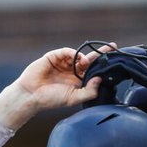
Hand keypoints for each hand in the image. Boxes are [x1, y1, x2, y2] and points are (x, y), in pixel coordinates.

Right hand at [0, 43, 114, 128]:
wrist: (31, 95)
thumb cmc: (51, 99)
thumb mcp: (74, 98)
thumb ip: (89, 91)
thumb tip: (101, 79)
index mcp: (77, 81)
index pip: (93, 71)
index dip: (103, 65)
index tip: (115, 59)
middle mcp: (72, 71)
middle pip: (90, 60)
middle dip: (101, 53)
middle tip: (112, 47)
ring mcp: (63, 63)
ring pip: (79, 55)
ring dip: (85, 57)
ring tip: (86, 62)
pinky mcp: (54, 56)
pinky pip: (66, 52)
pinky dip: (73, 53)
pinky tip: (77, 59)